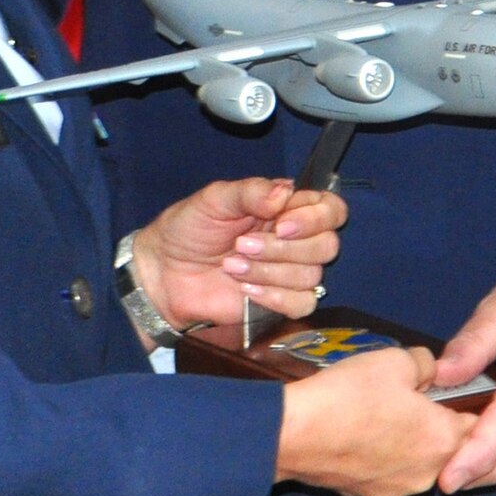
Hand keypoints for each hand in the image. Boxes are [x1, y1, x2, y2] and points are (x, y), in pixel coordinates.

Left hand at [128, 177, 345, 335]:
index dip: (314, 218)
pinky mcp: (280, 302)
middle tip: (242, 245)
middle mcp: (294, 238)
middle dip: (284, 249)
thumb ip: (251, 191)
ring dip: (270, 271)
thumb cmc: (189, 229)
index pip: (330, 208)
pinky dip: (275, 297)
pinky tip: (246, 289)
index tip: (280, 225)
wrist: (165, 272)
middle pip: (327, 245)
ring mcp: (289, 272)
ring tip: (232, 265)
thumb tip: (284, 193)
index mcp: (285, 207)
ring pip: (312, 276)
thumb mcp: (215, 198)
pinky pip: (303, 304)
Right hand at [276, 345, 476, 495]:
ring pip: (414, 462)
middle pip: (446, 447)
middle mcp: (427, 475)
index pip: (478, 428)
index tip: (462, 395)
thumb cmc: (350, 395)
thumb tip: (430, 371)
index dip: (470, 407)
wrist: (294, 433)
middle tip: (412, 397)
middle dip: (434, 424)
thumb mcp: (395, 360)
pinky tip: (358, 433)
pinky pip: (385, 473)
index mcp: (443, 440)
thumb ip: (425, 364)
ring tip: (379, 413)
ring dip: (406, 442)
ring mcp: (395, 491)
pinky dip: (379, 456)